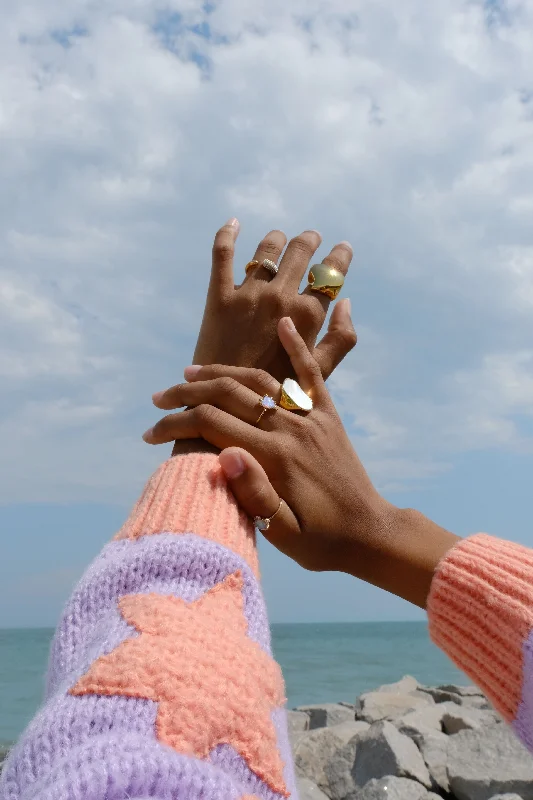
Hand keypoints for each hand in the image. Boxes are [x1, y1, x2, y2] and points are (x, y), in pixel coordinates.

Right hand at [145, 319, 458, 607]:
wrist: (371, 533)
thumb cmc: (322, 542)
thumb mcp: (284, 534)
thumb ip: (254, 495)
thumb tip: (223, 456)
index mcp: (274, 458)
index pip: (211, 425)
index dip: (175, 424)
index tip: (150, 433)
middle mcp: (291, 429)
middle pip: (229, 395)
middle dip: (187, 394)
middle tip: (159, 398)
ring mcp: (311, 418)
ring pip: (259, 381)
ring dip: (222, 372)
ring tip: (190, 373)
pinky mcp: (328, 415)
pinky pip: (312, 373)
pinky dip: (298, 346)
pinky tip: (283, 324)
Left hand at [193, 219, 356, 381]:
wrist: (229, 408)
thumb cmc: (279, 396)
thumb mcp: (319, 374)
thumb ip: (340, 339)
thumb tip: (346, 302)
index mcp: (308, 315)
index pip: (331, 273)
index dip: (339, 257)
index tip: (341, 248)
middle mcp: (280, 298)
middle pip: (301, 251)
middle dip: (310, 240)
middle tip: (311, 238)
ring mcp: (248, 295)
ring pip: (268, 249)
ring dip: (277, 239)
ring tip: (279, 239)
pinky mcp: (218, 298)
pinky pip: (222, 254)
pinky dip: (227, 234)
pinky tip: (233, 223)